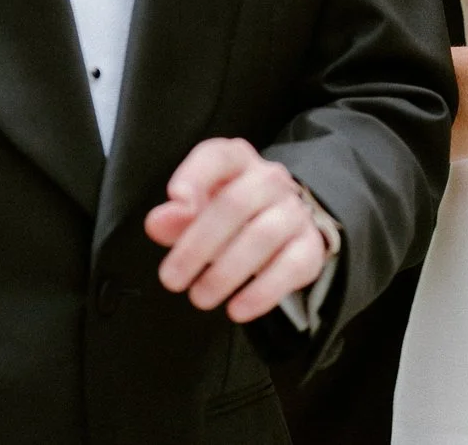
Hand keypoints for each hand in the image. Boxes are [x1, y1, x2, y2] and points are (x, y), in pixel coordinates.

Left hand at [144, 139, 330, 322]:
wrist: (284, 225)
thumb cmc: (229, 215)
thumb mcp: (200, 209)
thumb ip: (176, 216)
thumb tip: (157, 223)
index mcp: (237, 161)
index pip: (218, 157)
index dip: (195, 176)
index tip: (175, 200)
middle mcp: (270, 179)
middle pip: (235, 204)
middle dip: (198, 245)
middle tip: (171, 280)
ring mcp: (295, 211)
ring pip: (262, 236)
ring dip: (226, 272)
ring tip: (200, 297)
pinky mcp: (310, 245)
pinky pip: (291, 267)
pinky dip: (262, 292)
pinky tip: (237, 309)